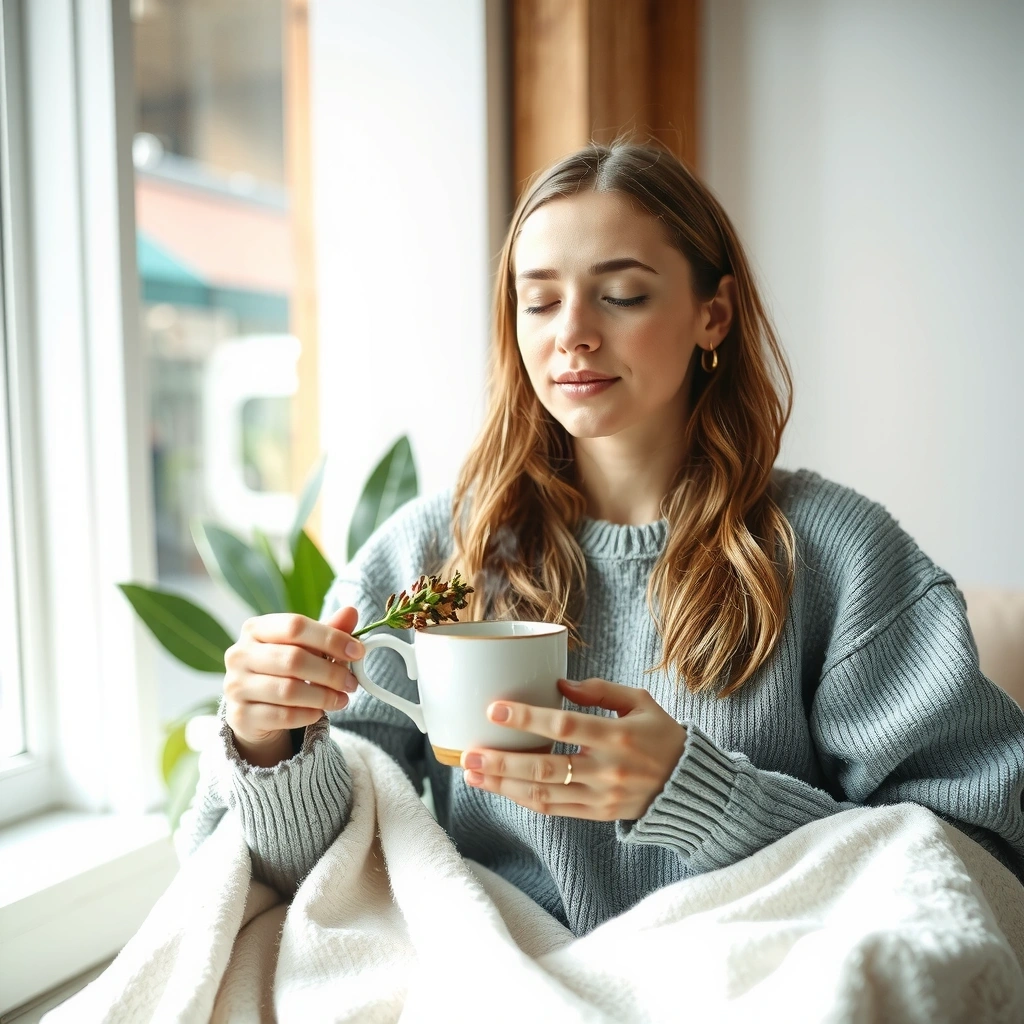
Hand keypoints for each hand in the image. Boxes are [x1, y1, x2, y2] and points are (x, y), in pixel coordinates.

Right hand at [223, 606, 364, 755]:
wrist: (254, 710)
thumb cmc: (284, 670)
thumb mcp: (306, 647)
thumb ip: (328, 631)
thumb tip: (351, 611)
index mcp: (255, 629)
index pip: (295, 626)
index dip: (330, 638)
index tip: (357, 651)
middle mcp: (239, 654)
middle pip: (293, 659)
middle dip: (331, 672)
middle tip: (351, 682)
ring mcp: (236, 686)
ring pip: (289, 690)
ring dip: (323, 696)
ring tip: (341, 699)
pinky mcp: (240, 716)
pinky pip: (282, 715)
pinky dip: (308, 714)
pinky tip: (320, 712)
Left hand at [459, 678, 687, 820]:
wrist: (689, 785)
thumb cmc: (662, 735)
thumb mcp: (640, 702)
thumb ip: (601, 690)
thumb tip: (559, 685)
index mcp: (619, 734)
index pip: (564, 726)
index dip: (527, 718)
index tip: (494, 709)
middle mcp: (608, 769)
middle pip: (546, 767)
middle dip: (502, 761)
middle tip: (468, 753)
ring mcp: (602, 796)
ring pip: (544, 794)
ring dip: (503, 785)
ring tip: (472, 774)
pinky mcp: (599, 814)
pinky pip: (555, 809)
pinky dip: (524, 800)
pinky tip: (501, 788)